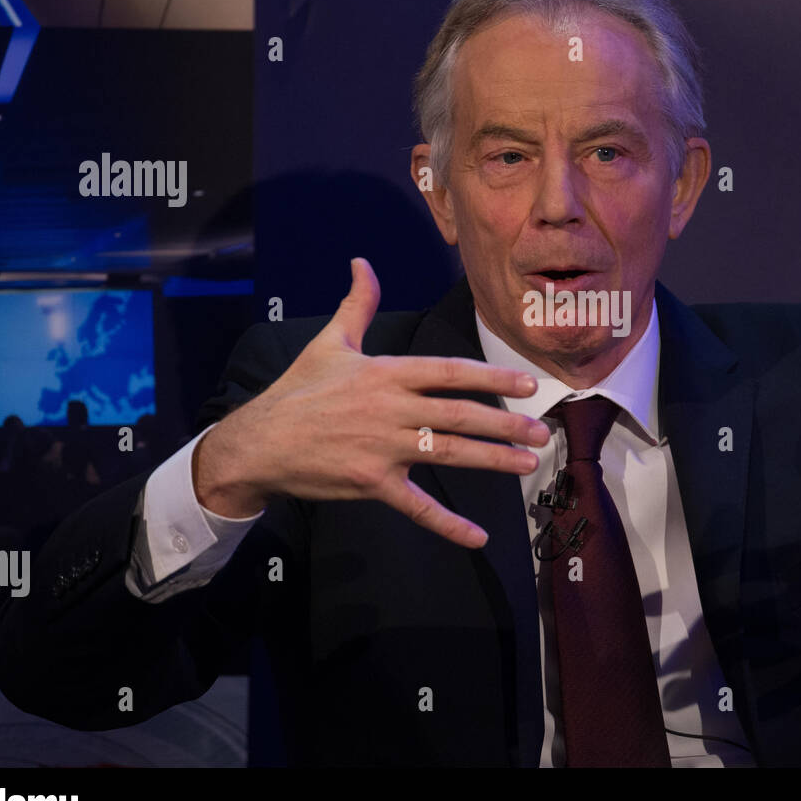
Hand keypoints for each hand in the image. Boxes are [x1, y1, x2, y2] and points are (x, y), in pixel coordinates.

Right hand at [194, 258, 548, 547]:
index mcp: (386, 373)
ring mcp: (382, 448)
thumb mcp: (329, 342)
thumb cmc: (298, 392)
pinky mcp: (372, 483)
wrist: (259, 443)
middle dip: (505, 424)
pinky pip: (418, 507)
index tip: (526, 386)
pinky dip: (448, 524)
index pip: (450, 372)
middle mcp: (390, 408)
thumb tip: (361, 264)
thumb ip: (356, 304)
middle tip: (542, 432)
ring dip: (492, 460)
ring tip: (527, 464)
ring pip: (450, 454)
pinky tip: (478, 536)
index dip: (491, 378)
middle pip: (460, 414)